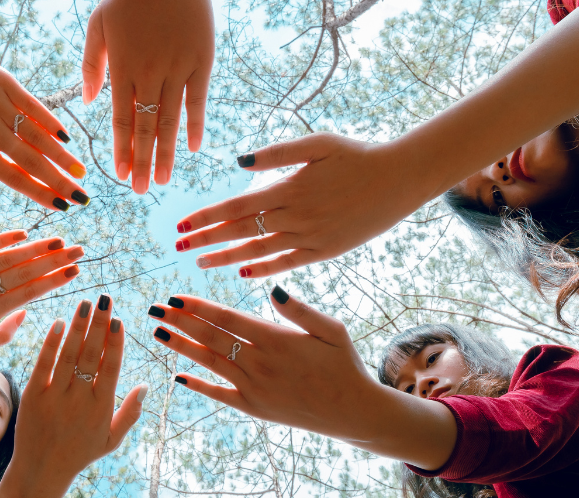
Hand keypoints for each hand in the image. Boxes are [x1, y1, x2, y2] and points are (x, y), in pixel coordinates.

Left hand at [0, 42, 90, 210]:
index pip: (15, 178)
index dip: (41, 194)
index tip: (61, 206)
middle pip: (33, 161)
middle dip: (60, 181)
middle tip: (81, 197)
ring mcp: (0, 106)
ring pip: (38, 136)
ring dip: (62, 156)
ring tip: (80, 172)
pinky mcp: (6, 84)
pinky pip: (34, 106)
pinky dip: (51, 122)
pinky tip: (66, 138)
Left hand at [0, 230, 83, 359]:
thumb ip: (3, 333)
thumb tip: (26, 311)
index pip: (27, 294)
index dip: (53, 281)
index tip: (75, 272)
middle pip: (22, 273)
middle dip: (54, 261)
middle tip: (79, 251)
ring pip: (5, 258)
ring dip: (34, 248)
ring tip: (59, 242)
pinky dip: (1, 239)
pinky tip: (23, 234)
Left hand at [0, 295, 146, 497]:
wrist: (41, 470)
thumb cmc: (80, 453)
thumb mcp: (111, 440)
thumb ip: (130, 413)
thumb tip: (146, 386)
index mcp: (101, 408)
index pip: (111, 368)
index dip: (115, 342)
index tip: (119, 320)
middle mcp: (79, 399)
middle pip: (91, 355)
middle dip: (99, 325)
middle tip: (105, 299)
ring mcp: (55, 396)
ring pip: (68, 354)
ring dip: (78, 327)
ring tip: (85, 303)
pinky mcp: (33, 395)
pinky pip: (43, 364)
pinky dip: (51, 343)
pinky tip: (59, 322)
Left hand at [82, 0, 214, 193]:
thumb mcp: (99, 25)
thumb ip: (92, 64)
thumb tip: (92, 102)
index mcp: (123, 68)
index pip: (120, 120)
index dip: (120, 149)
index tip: (120, 174)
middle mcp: (150, 74)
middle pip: (145, 128)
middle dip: (142, 162)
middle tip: (140, 190)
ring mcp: (178, 69)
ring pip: (171, 120)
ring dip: (167, 153)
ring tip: (164, 180)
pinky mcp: (202, 62)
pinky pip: (198, 100)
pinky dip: (195, 125)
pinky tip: (193, 148)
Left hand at [148, 290, 372, 435]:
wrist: (352, 411)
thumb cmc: (343, 365)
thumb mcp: (331, 330)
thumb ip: (299, 310)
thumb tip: (272, 287)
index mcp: (276, 339)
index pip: (226, 318)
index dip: (197, 306)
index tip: (175, 295)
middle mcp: (260, 363)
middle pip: (210, 337)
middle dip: (180, 321)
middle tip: (154, 308)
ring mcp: (254, 387)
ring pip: (210, 362)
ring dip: (181, 347)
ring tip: (158, 332)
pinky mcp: (254, 407)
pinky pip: (219, 394)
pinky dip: (198, 385)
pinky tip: (177, 376)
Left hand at [174, 133, 430, 276]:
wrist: (401, 179)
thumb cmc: (358, 155)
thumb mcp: (318, 144)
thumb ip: (277, 153)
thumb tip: (240, 161)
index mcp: (289, 189)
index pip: (236, 207)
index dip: (207, 217)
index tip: (182, 224)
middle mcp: (296, 217)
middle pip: (241, 231)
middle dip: (206, 239)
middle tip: (178, 246)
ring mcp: (311, 238)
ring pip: (259, 252)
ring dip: (227, 258)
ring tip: (200, 263)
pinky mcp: (325, 251)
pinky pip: (287, 264)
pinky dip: (263, 269)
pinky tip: (243, 273)